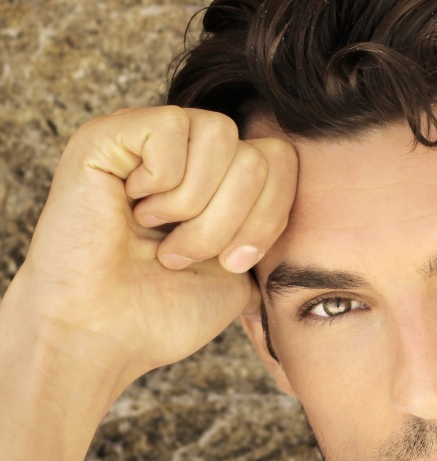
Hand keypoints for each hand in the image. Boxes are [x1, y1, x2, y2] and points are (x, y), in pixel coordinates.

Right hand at [11, 106, 296, 388]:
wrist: (101, 334)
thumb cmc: (162, 312)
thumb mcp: (241, 279)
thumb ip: (272, 240)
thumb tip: (312, 233)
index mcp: (223, 183)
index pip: (283, 163)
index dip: (268, 218)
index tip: (232, 263)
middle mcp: (190, 154)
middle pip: (258, 156)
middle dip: (229, 221)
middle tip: (181, 254)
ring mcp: (150, 140)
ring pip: (222, 136)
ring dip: (195, 205)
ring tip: (158, 235)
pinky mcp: (109, 134)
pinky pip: (172, 126)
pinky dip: (160, 180)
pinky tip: (131, 207)